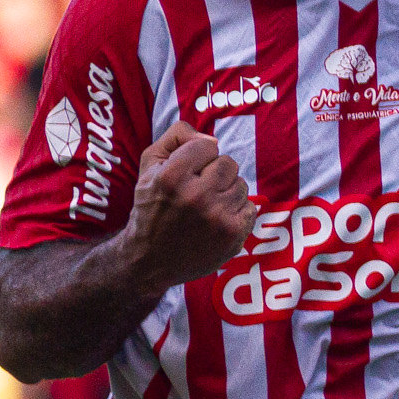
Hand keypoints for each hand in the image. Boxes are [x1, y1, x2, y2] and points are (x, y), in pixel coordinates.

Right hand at [123, 122, 255, 288]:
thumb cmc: (150, 208)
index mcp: (172, 177)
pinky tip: (215, 221)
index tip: (187, 172)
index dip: (198, 157)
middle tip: (197, 191)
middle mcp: (195, 196)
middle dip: (214, 173)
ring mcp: (217, 216)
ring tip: (205, 208)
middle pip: (228, 163)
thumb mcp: (149, 166)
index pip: (208, 145)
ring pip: (241, 184)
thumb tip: (211, 138)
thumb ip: (177, 137)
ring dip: (226, 193)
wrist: (149, 261)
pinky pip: (250, 207)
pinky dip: (236, 212)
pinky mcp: (233, 234)